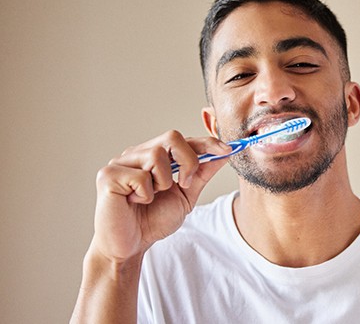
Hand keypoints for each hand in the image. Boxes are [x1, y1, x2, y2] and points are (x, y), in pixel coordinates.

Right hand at [90, 130, 230, 262]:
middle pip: (172, 137)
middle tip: (184, 184)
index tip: (227, 150)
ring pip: (156, 154)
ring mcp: (120, 163)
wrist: (130, 247)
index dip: (207, 143)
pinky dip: (145, 194)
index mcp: (153, 156)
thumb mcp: (185, 195)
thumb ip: (201, 174)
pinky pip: (140, 176)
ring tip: (151, 198)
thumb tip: (224, 154)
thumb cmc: (152, 221)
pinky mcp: (108, 176)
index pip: (183, 140)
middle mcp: (136, 154)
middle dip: (188, 161)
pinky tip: (135, 202)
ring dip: (163, 182)